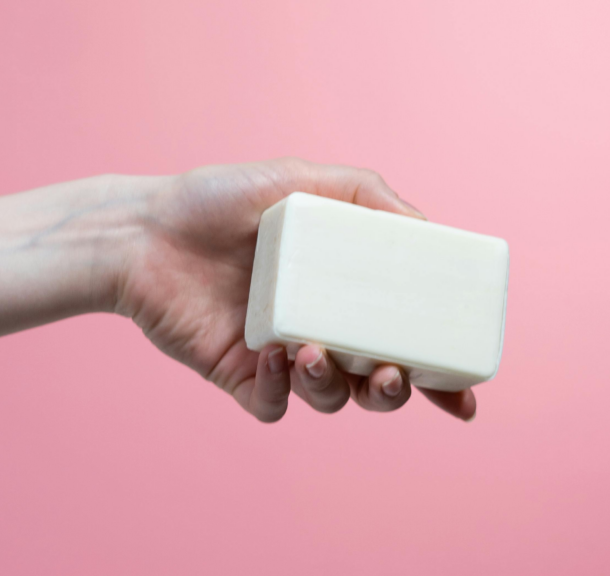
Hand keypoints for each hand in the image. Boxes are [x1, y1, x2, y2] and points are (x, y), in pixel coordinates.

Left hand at [115, 157, 476, 421]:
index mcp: (338, 291)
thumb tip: (428, 229)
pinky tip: (280, 358)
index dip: (437, 375)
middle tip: (391, 373)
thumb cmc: (216, 200)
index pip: (401, 338)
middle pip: (372, 383)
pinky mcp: (237, 374)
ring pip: (328, 399)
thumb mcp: (298, 180)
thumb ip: (366, 194)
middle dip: (394, 391)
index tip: (466, 394)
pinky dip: (284, 391)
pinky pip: (273, 405)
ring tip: (319, 352)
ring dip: (336, 388)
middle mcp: (315, 326)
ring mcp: (277, 355)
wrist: (143, 228)